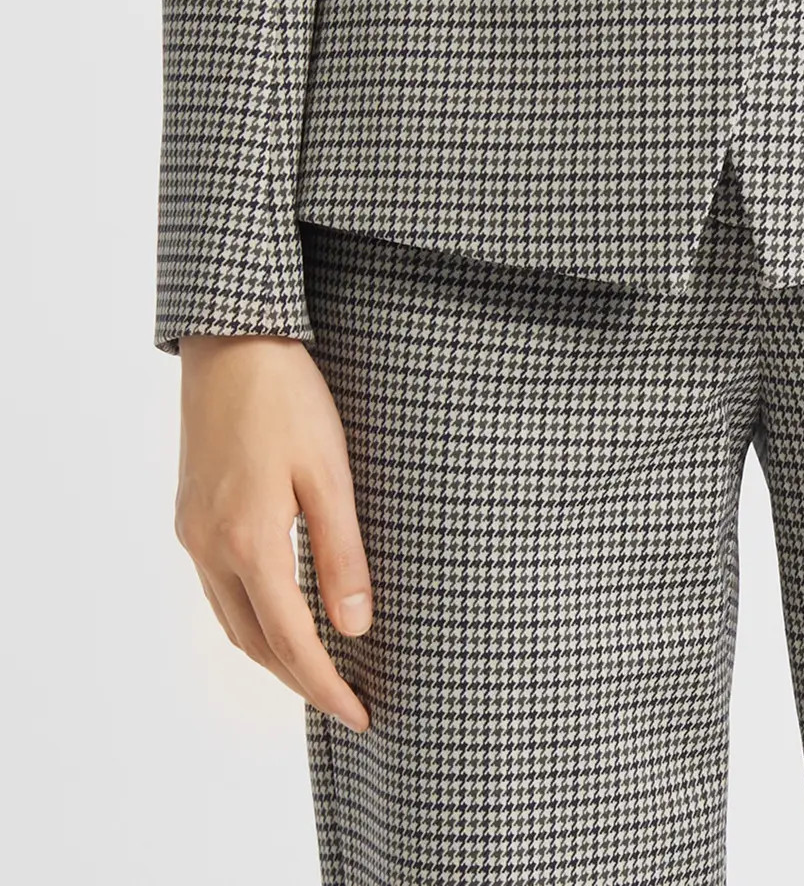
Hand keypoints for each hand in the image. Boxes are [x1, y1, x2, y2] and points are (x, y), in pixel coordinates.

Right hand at [174, 334, 372, 731]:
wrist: (231, 342)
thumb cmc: (288, 398)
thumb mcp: (330, 472)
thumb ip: (342, 554)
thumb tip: (355, 629)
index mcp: (249, 542)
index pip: (291, 643)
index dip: (326, 687)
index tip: (360, 715)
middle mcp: (210, 548)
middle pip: (254, 643)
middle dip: (300, 679)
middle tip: (346, 699)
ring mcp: (193, 532)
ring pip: (231, 620)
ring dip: (273, 651)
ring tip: (319, 667)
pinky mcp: (189, 514)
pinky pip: (219, 588)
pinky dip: (252, 615)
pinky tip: (280, 610)